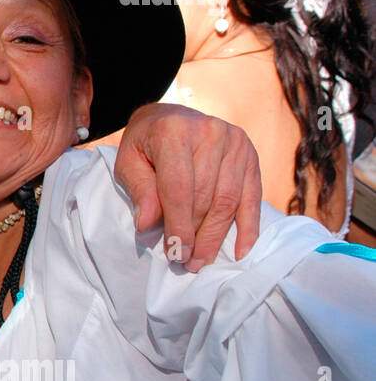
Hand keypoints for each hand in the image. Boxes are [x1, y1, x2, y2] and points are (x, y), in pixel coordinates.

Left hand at [114, 103, 261, 269]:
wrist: (169, 117)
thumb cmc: (145, 145)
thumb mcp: (128, 162)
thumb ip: (139, 191)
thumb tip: (148, 225)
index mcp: (173, 131)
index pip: (179, 188)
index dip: (179, 225)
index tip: (176, 253)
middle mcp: (209, 132)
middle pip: (206, 197)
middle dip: (197, 236)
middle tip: (188, 263)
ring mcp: (235, 142)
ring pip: (229, 200)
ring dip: (217, 236)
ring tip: (203, 260)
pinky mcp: (250, 153)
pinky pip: (252, 196)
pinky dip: (248, 226)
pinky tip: (241, 250)